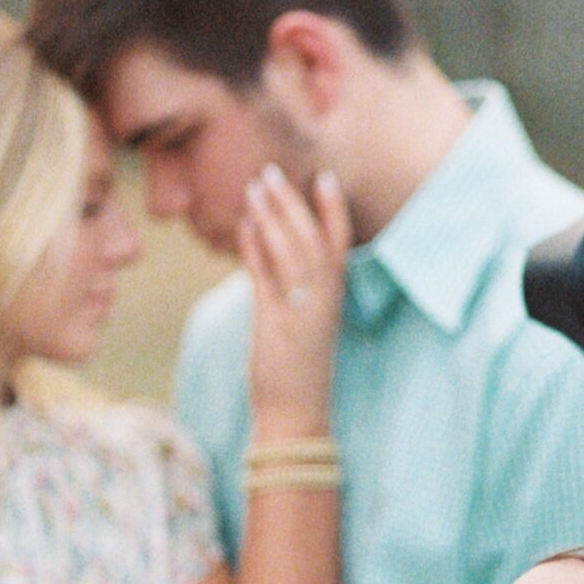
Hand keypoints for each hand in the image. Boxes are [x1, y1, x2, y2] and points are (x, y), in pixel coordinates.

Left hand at [242, 163, 352, 436]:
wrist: (296, 413)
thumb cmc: (299, 369)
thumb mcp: (300, 321)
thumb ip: (289, 284)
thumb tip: (266, 244)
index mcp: (334, 298)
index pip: (339, 243)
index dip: (333, 209)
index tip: (323, 177)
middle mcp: (323, 300)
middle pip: (311, 238)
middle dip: (292, 202)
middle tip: (271, 171)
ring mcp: (301, 310)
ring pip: (290, 251)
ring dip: (272, 216)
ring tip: (254, 188)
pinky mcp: (276, 323)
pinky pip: (265, 277)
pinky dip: (255, 248)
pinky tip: (244, 226)